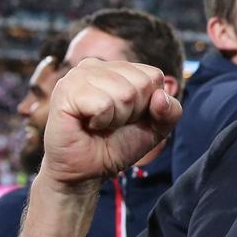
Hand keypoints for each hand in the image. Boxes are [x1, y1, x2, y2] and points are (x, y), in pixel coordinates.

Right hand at [41, 59, 181, 190]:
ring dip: (117, 118)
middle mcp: (96, 65)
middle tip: (112, 123)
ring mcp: (78, 75)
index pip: (154, 76)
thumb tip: (161, 96)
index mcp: (116, 68)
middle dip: (133, 112)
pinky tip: (89, 124)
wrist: (86, 171)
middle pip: (142, 83)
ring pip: (124, 93)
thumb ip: (170, 111)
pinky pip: (103, 104)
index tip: (128, 117)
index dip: (148, 105)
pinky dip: (102, 121)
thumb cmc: (116, 144)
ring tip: (100, 124)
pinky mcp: (65, 91)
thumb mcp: (155, 128)